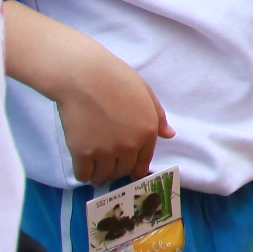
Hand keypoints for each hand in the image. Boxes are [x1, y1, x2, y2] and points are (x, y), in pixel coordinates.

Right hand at [55, 41, 172, 182]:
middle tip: (108, 168)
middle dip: (117, 172)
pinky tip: (83, 170)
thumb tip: (169, 134)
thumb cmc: (114, 77)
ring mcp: (106, 151)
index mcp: (147, 131)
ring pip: (104, 176)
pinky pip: (84, 174)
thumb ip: (157, 116)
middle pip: (123, 170)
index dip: (136, 170)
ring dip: (100, 176)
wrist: (83, 75)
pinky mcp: (83, 152)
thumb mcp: (144, 92)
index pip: (144, 161)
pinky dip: (84, 175)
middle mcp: (130, 145)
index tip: (131, 174)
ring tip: (95, 171)